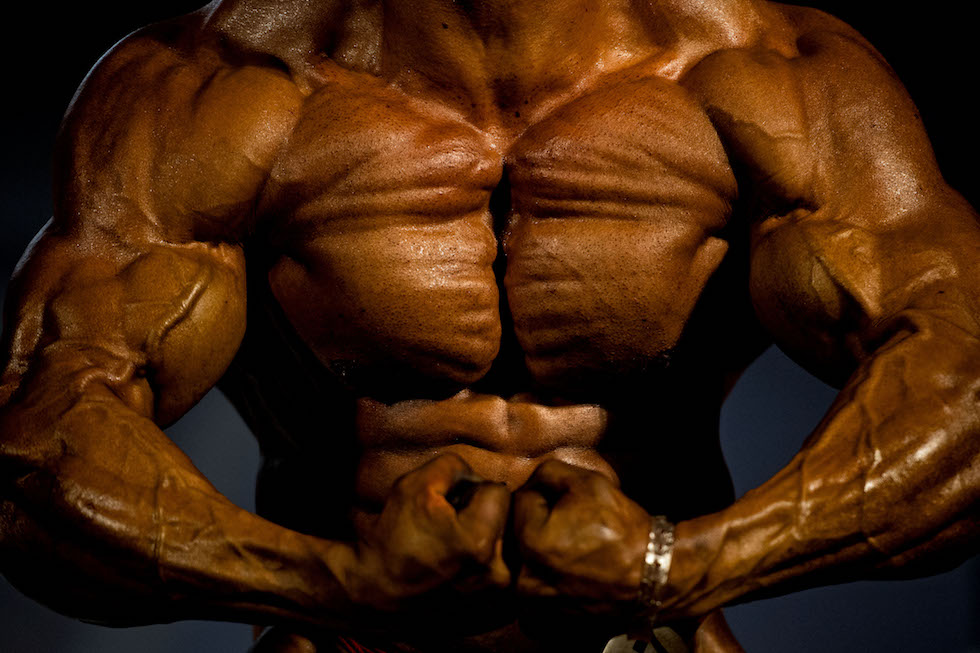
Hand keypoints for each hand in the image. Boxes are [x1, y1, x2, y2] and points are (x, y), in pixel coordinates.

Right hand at [348, 453, 510, 613]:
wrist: (377, 590)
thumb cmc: (392, 538)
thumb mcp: (414, 485)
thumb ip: (455, 466)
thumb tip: (477, 476)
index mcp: (479, 544)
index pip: (498, 491)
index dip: (471, 491)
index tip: (450, 506)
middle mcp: (496, 575)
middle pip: (507, 517)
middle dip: (483, 513)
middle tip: (451, 527)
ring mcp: (498, 596)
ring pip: (507, 541)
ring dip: (487, 536)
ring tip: (455, 545)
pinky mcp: (497, 608)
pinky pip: (503, 566)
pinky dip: (486, 560)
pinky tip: (460, 564)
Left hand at [512, 460, 649, 619]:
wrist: (653, 576)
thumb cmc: (621, 528)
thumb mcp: (588, 482)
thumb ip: (548, 473)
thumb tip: (531, 481)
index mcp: (530, 541)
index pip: (521, 500)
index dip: (546, 494)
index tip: (570, 503)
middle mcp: (525, 577)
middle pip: (519, 532)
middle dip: (539, 521)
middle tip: (571, 523)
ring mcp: (536, 601)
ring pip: (526, 558)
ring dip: (541, 547)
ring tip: (573, 545)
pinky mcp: (548, 616)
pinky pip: (538, 583)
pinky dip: (549, 573)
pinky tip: (572, 567)